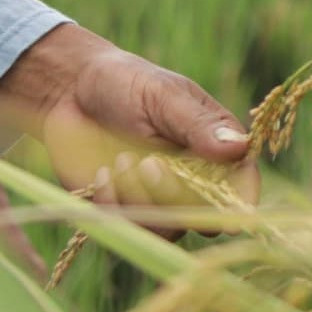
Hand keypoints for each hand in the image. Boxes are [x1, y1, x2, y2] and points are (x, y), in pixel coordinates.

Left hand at [0, 24, 251, 217]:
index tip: (221, 203)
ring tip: (120, 160)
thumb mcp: (163, 95)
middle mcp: (192, 181)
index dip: (237, 201)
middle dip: (175, 196)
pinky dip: (113, 204)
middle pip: (203, 217)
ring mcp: (159, 200)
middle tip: (149, 163)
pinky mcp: (125, 212)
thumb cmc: (125, 82)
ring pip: (166, 229)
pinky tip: (102, 174)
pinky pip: (128, 229)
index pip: (241, 185)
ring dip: (142, 200)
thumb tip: (240, 148)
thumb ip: (197, 124)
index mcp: (214, 148)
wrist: (70, 91)